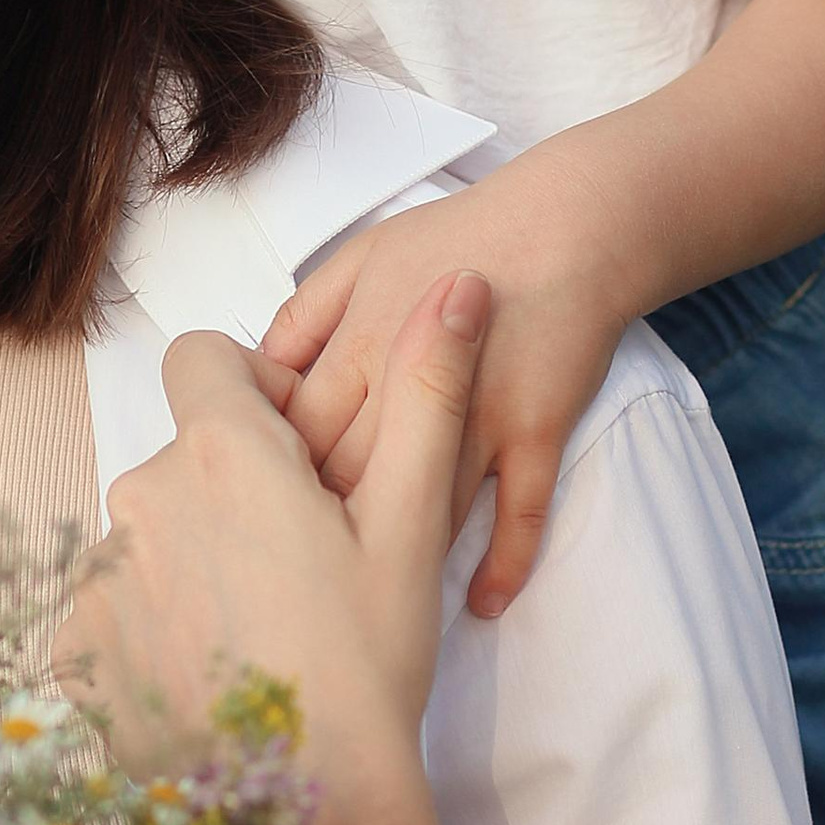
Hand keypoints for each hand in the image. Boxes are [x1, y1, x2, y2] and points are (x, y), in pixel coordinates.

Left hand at [56, 276, 489, 824]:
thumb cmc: (367, 671)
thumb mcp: (412, 529)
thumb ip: (429, 394)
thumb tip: (459, 285)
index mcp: (222, 454)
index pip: (202, 359)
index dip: (249, 396)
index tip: (295, 461)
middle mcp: (139, 497)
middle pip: (180, 458)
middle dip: (228, 494)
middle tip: (299, 574)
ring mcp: (96, 578)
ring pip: (149, 537)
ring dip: (191, 565)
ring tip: (259, 642)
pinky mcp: (72, 652)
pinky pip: (112, 610)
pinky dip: (153, 633)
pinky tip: (211, 682)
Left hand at [261, 153, 632, 619]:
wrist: (569, 221)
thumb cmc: (461, 234)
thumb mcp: (359, 256)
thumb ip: (301, 318)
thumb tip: (255, 372)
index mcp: (352, 347)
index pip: (285, 428)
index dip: (268, 467)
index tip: (273, 492)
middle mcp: (406, 388)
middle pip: (340, 477)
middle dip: (317, 519)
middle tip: (309, 552)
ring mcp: (476, 417)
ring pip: (421, 504)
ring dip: (395, 549)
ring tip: (371, 587)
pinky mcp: (534, 436)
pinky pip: (517, 515)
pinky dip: (500, 564)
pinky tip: (479, 602)